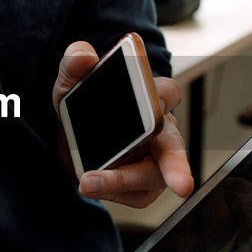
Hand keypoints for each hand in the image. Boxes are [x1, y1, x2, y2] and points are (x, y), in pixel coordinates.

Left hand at [53, 41, 194, 208]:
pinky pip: (137, 196)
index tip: (155, 101)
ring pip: (153, 177)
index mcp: (151, 98)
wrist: (69, 139)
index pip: (167, 93)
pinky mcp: (146, 186)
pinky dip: (113, 193)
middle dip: (178, 166)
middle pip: (174, 147)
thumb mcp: (70, 82)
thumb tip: (83, 55)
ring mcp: (156, 160)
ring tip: (88, 181)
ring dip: (122, 182)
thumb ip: (74, 64)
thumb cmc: (82, 105)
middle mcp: (162, 130)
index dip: (162, 97)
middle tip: (182, 185)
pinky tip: (93, 185)